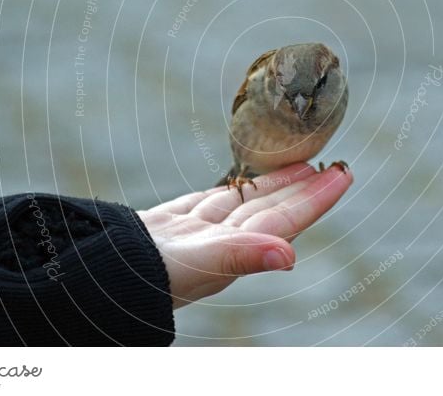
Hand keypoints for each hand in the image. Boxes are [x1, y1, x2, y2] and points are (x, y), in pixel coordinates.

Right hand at [138, 162, 352, 308]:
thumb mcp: (200, 265)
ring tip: (302, 166)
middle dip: (304, 188)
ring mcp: (199, 231)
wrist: (99, 274)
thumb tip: (291, 256)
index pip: (286, 218)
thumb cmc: (148, 275)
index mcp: (235, 250)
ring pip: (247, 201)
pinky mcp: (175, 223)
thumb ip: (243, 256)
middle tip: (335, 166)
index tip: (343, 176)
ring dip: (276, 184)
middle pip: (273, 207)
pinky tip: (246, 180)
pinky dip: (235, 188)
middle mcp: (223, 241)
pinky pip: (216, 199)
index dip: (316, 199)